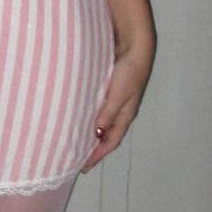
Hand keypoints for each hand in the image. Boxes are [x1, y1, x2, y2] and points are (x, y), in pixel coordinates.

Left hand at [83, 42, 152, 171]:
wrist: (134, 45)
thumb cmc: (128, 70)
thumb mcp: (118, 94)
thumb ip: (108, 113)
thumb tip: (97, 135)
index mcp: (125, 114)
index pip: (110, 141)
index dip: (98, 155)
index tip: (83, 167)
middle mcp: (121, 110)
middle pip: (107, 135)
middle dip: (95, 149)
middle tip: (78, 159)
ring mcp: (116, 99)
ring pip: (102, 122)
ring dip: (91, 133)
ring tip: (76, 141)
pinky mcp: (109, 88)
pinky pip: (99, 109)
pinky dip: (90, 117)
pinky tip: (80, 116)